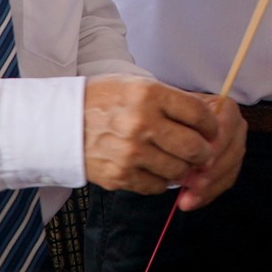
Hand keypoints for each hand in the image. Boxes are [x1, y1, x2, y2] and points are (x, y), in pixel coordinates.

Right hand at [82, 76, 223, 195]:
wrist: (61, 122)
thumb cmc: (104, 100)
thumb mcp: (138, 85)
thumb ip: (171, 101)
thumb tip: (205, 122)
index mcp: (149, 95)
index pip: (198, 114)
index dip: (211, 125)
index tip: (211, 130)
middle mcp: (141, 124)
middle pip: (193, 147)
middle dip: (204, 152)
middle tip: (202, 152)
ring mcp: (130, 152)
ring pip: (178, 170)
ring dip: (184, 169)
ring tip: (178, 161)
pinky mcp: (119, 175)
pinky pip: (156, 186)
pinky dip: (162, 181)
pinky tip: (156, 169)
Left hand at [173, 97, 246, 210]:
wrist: (174, 124)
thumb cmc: (173, 117)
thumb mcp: (176, 117)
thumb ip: (184, 131)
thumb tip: (192, 165)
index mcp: (226, 109)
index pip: (227, 127)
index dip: (215, 147)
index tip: (199, 163)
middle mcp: (236, 127)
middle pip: (234, 152)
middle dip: (213, 172)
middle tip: (190, 184)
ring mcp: (235, 147)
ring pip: (231, 170)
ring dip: (209, 187)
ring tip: (185, 198)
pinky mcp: (231, 165)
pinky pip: (225, 182)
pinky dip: (207, 195)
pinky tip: (189, 201)